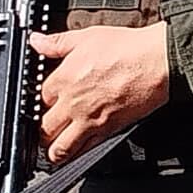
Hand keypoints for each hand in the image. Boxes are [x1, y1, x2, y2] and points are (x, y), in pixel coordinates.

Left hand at [32, 20, 175, 159]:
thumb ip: (57, 42)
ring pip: (60, 148)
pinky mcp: (107, 131)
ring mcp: (89, 120)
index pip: (39, 98)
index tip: (45, 102)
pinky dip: (76, 155)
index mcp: (64, 79)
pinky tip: (75, 153)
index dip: (41, 101)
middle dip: (42, 130)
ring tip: (53, 150)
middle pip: (44, 128)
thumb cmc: (127, 49)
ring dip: (53, 151)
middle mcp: (72, 103)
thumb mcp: (86, 37)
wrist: (156, 63)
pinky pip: (84, 151)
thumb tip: (36, 41)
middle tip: (45, 129)